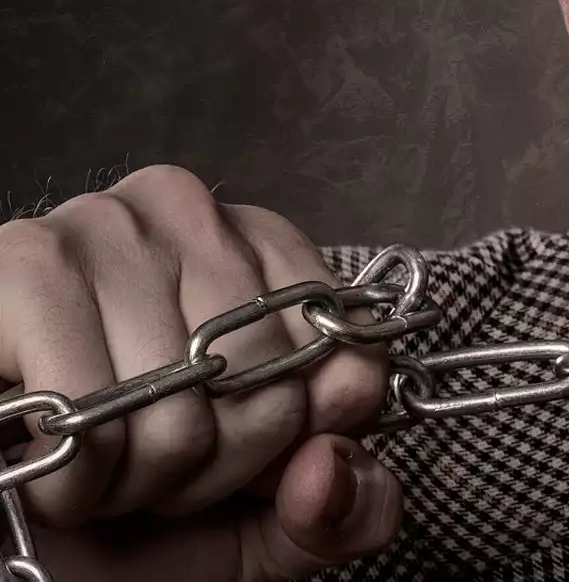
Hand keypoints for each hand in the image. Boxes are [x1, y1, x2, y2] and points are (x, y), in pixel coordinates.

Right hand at [0, 165, 403, 580]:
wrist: (10, 541)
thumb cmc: (128, 525)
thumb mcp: (266, 527)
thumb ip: (347, 508)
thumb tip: (333, 465)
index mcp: (263, 250)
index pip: (348, 351)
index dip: (300, 436)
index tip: (248, 461)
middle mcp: (185, 213)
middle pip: (273, 369)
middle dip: (217, 460)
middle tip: (154, 468)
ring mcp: (101, 227)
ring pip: (186, 392)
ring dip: (140, 475)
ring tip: (99, 463)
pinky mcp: (18, 268)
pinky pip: (91, 403)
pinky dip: (77, 476)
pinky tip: (49, 461)